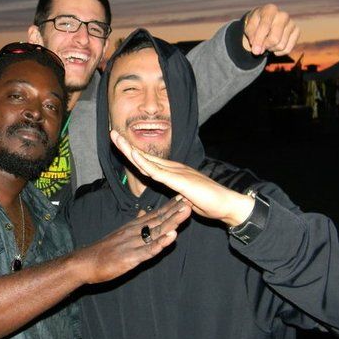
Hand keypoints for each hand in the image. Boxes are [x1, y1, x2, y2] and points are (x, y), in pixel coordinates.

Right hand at [75, 196, 191, 283]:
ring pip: (157, 231)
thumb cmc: (104, 250)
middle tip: (190, 198)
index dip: (171, 206)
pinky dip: (161, 243)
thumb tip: (145, 212)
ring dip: (173, 222)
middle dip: (176, 210)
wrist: (85, 262)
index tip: (184, 197)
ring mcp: (133, 244)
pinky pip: (149, 250)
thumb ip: (135, 223)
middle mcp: (135, 232)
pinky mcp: (131, 257)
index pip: (156, 214)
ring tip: (186, 212)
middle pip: (159, 219)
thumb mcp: (121, 233)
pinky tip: (172, 237)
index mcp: (134, 227)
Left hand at [110, 130, 253, 226]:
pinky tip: (134, 156)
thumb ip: (176, 192)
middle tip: (112, 133)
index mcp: (171, 172)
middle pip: (143, 155)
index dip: (132, 152)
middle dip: (126, 145)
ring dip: (130, 149)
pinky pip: (157, 172)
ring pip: (147, 160)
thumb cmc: (208, 202)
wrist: (226, 205)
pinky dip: (144, 163)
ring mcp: (175, 172)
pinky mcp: (178, 180)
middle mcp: (172, 168)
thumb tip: (172, 193)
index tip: (120, 144)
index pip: (147, 161)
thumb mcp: (185, 197)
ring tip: (117, 138)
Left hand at [243, 4, 299, 55]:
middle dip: (265, 46)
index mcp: (270, 10)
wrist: (264, 22)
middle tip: (260, 46)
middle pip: (275, 39)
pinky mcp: (297, 31)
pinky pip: (287, 49)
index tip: (255, 51)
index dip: (259, 40)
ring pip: (281, 46)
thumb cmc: (256, 24)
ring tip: (267, 43)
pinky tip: (274, 46)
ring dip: (271, 49)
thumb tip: (258, 51)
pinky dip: (278, 52)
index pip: (265, 27)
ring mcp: (291, 23)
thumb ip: (252, 38)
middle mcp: (283, 15)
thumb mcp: (249, 28)